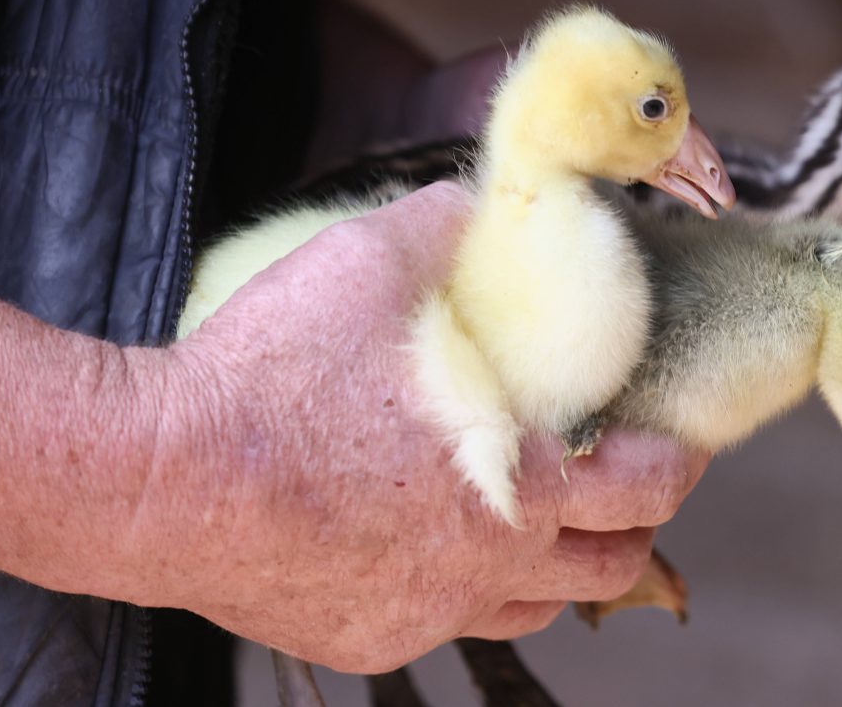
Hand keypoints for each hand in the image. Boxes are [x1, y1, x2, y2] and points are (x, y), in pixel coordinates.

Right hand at [128, 182, 708, 671]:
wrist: (159, 479)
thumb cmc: (271, 375)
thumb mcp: (368, 264)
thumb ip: (444, 227)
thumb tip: (477, 203)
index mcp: (517, 481)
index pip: (647, 490)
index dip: (680, 466)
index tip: (683, 447)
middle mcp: (486, 565)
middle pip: (611, 569)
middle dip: (635, 528)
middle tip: (623, 488)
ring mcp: (427, 613)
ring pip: (534, 608)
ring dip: (556, 566)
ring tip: (538, 519)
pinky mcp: (366, 639)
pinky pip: (445, 624)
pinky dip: (465, 587)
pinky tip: (432, 544)